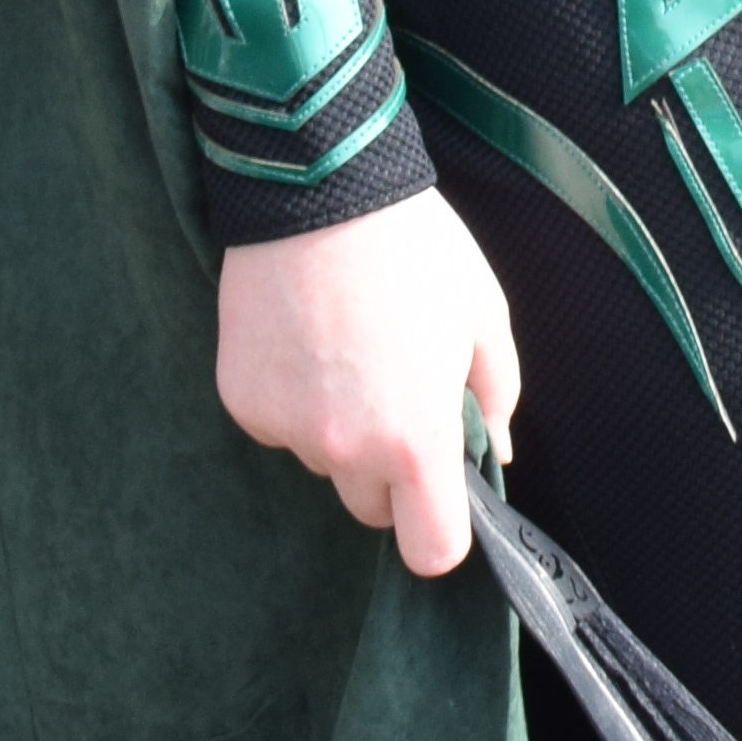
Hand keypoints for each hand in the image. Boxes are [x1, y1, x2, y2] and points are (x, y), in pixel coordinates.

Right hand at [214, 186, 519, 574]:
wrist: (319, 189)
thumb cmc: (415, 247)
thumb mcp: (482, 313)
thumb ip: (497, 393)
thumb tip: (498, 449)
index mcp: (414, 437)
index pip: (430, 550)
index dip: (441, 529)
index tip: (443, 495)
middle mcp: (345, 449)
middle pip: (372, 507)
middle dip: (390, 470)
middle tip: (398, 395)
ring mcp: (286, 430)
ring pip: (325, 462)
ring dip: (341, 429)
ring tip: (351, 348)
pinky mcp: (243, 403)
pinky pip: (280, 427)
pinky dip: (296, 400)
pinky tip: (308, 339)